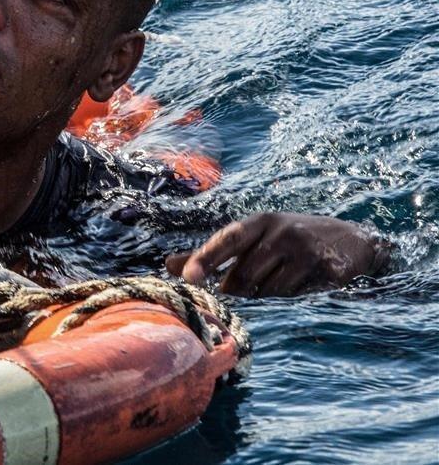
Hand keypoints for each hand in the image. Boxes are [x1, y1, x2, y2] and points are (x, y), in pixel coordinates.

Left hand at [166, 212, 387, 296]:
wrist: (355, 241)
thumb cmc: (291, 240)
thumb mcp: (255, 238)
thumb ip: (214, 253)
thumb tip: (169, 265)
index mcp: (262, 221)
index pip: (227, 240)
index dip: (206, 259)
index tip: (189, 280)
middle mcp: (284, 232)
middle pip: (245, 276)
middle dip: (238, 291)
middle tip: (244, 290)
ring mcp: (308, 252)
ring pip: (269, 293)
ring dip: (265, 299)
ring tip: (276, 285)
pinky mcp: (329, 272)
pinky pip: (295, 300)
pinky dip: (289, 302)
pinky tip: (298, 290)